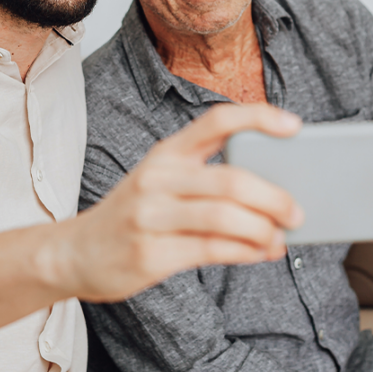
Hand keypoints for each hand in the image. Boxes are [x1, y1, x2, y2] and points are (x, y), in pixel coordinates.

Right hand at [48, 103, 304, 301]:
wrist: (74, 252)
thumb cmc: (135, 216)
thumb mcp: (161, 183)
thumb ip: (210, 183)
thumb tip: (275, 197)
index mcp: (165, 153)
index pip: (216, 121)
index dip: (258, 118)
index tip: (294, 125)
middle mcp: (157, 178)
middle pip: (231, 179)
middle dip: (274, 197)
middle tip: (298, 212)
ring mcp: (151, 216)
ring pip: (223, 217)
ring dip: (262, 229)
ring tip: (280, 237)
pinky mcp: (150, 253)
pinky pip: (210, 249)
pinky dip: (244, 252)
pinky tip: (259, 253)